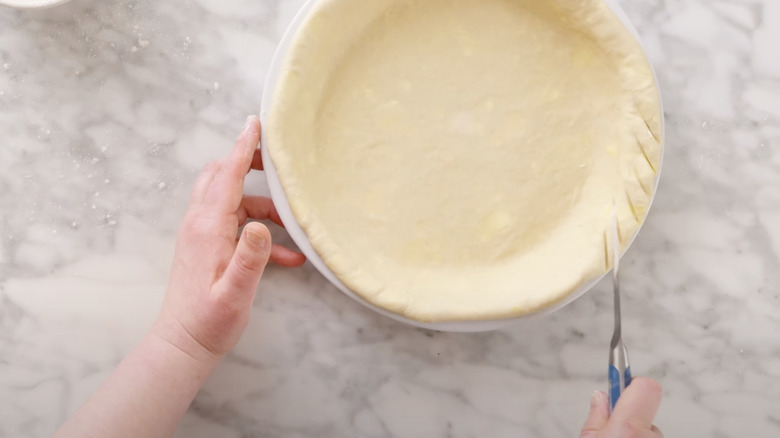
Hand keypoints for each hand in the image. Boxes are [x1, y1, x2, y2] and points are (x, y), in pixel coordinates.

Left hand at [152, 115, 305, 360]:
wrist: (183, 344)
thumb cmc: (208, 321)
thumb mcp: (235, 293)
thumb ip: (251, 259)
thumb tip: (262, 226)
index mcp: (208, 228)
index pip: (226, 176)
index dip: (243, 147)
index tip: (256, 122)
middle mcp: (200, 224)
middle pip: (220, 175)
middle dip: (246, 161)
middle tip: (276, 158)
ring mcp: (201, 234)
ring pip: (232, 200)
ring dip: (263, 206)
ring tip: (294, 224)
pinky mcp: (206, 246)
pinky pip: (235, 225)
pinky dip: (260, 232)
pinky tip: (287, 257)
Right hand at [580, 377, 662, 437]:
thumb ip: (596, 417)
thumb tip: (601, 398)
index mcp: (629, 427)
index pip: (646, 386)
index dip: (632, 382)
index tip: (621, 381)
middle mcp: (650, 435)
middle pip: (644, 410)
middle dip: (629, 414)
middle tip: (612, 426)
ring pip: (649, 428)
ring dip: (636, 432)